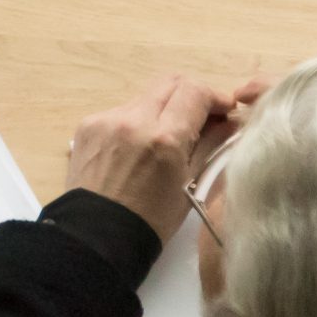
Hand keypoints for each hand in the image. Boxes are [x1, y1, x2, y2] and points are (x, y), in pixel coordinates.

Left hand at [66, 74, 257, 239]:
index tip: (224, 110)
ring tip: (169, 139)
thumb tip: (228, 120)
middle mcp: (132, 119)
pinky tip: (139, 148)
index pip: (194, 92)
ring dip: (163, 109)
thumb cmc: (152, 218)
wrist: (97, 233)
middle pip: (169, 83)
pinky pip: (121, 112)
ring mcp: (106, 119)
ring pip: (145, 96)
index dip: (215, 96)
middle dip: (191, 96)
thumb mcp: (190, 184)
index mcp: (163, 137)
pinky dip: (138, 122)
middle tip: (203, 118)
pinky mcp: (87, 124)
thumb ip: (209, 144)